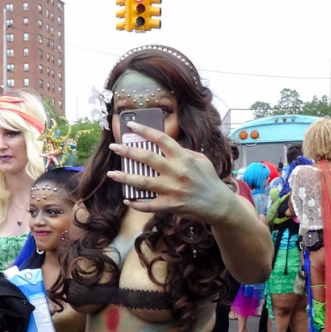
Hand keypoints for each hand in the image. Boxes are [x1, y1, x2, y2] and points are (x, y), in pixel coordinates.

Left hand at [105, 121, 235, 223]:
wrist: (219, 205)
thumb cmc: (210, 181)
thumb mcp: (202, 161)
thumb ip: (185, 152)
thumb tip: (167, 147)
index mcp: (184, 158)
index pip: (161, 139)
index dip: (145, 130)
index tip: (131, 126)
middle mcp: (176, 172)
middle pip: (146, 158)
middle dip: (127, 151)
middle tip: (114, 147)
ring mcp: (172, 190)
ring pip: (142, 183)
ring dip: (124, 178)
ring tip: (111, 174)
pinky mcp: (170, 206)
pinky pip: (148, 205)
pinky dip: (136, 204)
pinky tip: (127, 200)